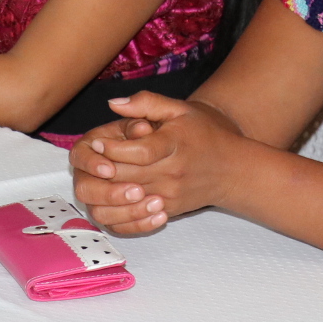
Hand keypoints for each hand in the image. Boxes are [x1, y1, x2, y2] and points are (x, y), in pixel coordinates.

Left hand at [68, 91, 244, 233]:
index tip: (96, 142)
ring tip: (97, 179)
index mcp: (174, 144)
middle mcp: (173, 172)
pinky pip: (137, 218)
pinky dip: (119, 213)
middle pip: (129, 177)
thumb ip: (146, 103)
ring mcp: (171, 195)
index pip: (139, 151)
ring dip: (107, 194)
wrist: (233, 169)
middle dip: (103, 171)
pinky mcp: (169, 210)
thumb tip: (114, 103)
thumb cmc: (204, 133)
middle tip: (89, 162)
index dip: (113, 148)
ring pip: (129, 201)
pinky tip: (108, 200)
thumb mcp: (180, 109)